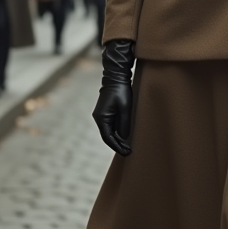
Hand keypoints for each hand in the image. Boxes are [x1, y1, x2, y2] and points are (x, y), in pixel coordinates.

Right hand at [92, 40, 134, 156]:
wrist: (116, 76)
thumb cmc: (121, 90)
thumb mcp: (125, 107)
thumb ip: (124, 123)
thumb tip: (124, 137)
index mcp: (101, 118)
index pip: (108, 138)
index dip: (117, 146)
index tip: (126, 152)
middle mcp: (99, 118)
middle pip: (107, 136)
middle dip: (117, 144)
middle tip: (128, 151)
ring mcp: (101, 115)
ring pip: (109, 132)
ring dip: (117, 139)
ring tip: (127, 146)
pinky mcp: (105, 112)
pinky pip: (110, 126)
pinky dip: (116, 132)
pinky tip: (124, 136)